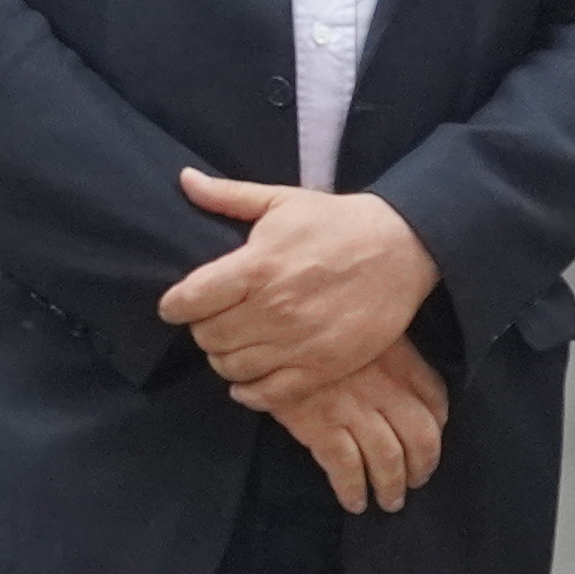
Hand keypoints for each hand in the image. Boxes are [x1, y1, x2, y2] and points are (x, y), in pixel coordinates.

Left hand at [160, 174, 439, 394]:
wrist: (401, 248)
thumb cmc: (336, 223)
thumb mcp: (281, 201)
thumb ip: (228, 196)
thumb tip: (184, 179)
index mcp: (256, 267)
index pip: (189, 300)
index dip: (174, 305)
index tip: (176, 306)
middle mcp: (272, 309)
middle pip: (207, 337)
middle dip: (201, 330)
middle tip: (213, 320)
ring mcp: (297, 342)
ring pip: (231, 368)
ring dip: (223, 358)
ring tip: (233, 343)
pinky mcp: (321, 367)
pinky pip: (267, 394)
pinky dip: (248, 391)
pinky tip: (246, 378)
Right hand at [256, 340, 449, 514]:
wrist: (268, 323)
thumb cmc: (314, 319)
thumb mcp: (362, 323)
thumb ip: (385, 343)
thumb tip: (399, 368)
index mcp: (398, 357)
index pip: (434, 397)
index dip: (438, 425)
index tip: (432, 437)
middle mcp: (383, 387)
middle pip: (420, 437)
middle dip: (422, 466)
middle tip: (416, 481)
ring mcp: (353, 409)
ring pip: (388, 459)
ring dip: (392, 486)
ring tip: (390, 501)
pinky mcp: (320, 427)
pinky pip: (346, 469)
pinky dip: (353, 490)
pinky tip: (354, 502)